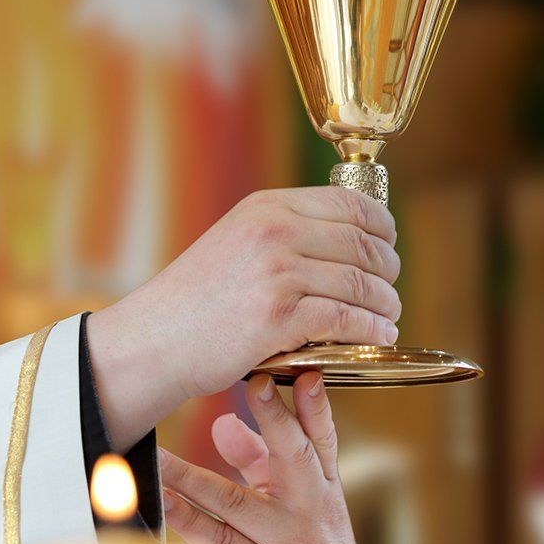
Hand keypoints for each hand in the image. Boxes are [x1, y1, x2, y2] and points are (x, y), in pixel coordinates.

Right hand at [87, 187, 400, 449]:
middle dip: (388, 269)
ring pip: (360, 283)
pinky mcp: (277, 317)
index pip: (350, 204)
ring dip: (385, 304)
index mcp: (267, 207)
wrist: (153, 339)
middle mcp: (274, 231)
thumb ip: (283, 233)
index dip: (382, 226)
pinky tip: (379, 335)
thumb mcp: (236, 240)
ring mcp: (277, 272)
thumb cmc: (195, 298)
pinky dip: (371, 329)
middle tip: (390, 289)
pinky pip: (346, 318)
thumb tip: (345, 242)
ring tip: (389, 316)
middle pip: (362, 244)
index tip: (390, 245)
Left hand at [160, 373, 368, 543]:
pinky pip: (215, 540)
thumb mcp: (293, 495)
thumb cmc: (308, 540)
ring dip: (192, 477)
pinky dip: (185, 519)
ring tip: (160, 457)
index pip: (321, 435)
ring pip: (237, 502)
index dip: (315, 404)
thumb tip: (223, 423)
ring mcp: (283, 538)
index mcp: (321, 481)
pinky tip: (162, 501)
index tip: (304, 373)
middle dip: (277, 419)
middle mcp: (309, 505)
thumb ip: (259, 458)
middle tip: (257, 384)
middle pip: (294, 456)